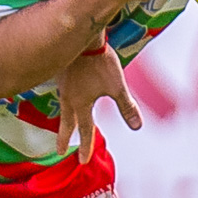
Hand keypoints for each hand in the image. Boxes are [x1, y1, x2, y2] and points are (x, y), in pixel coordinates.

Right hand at [56, 45, 142, 159]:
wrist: (82, 35)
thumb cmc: (101, 62)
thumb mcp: (118, 86)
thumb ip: (127, 107)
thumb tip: (138, 127)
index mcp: (81, 104)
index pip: (85, 130)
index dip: (86, 147)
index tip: (82, 162)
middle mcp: (68, 98)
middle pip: (65, 123)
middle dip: (63, 138)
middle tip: (60, 152)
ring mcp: (62, 85)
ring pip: (61, 107)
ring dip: (63, 119)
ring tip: (64, 124)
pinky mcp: (60, 73)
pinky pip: (60, 93)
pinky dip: (62, 100)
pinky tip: (65, 95)